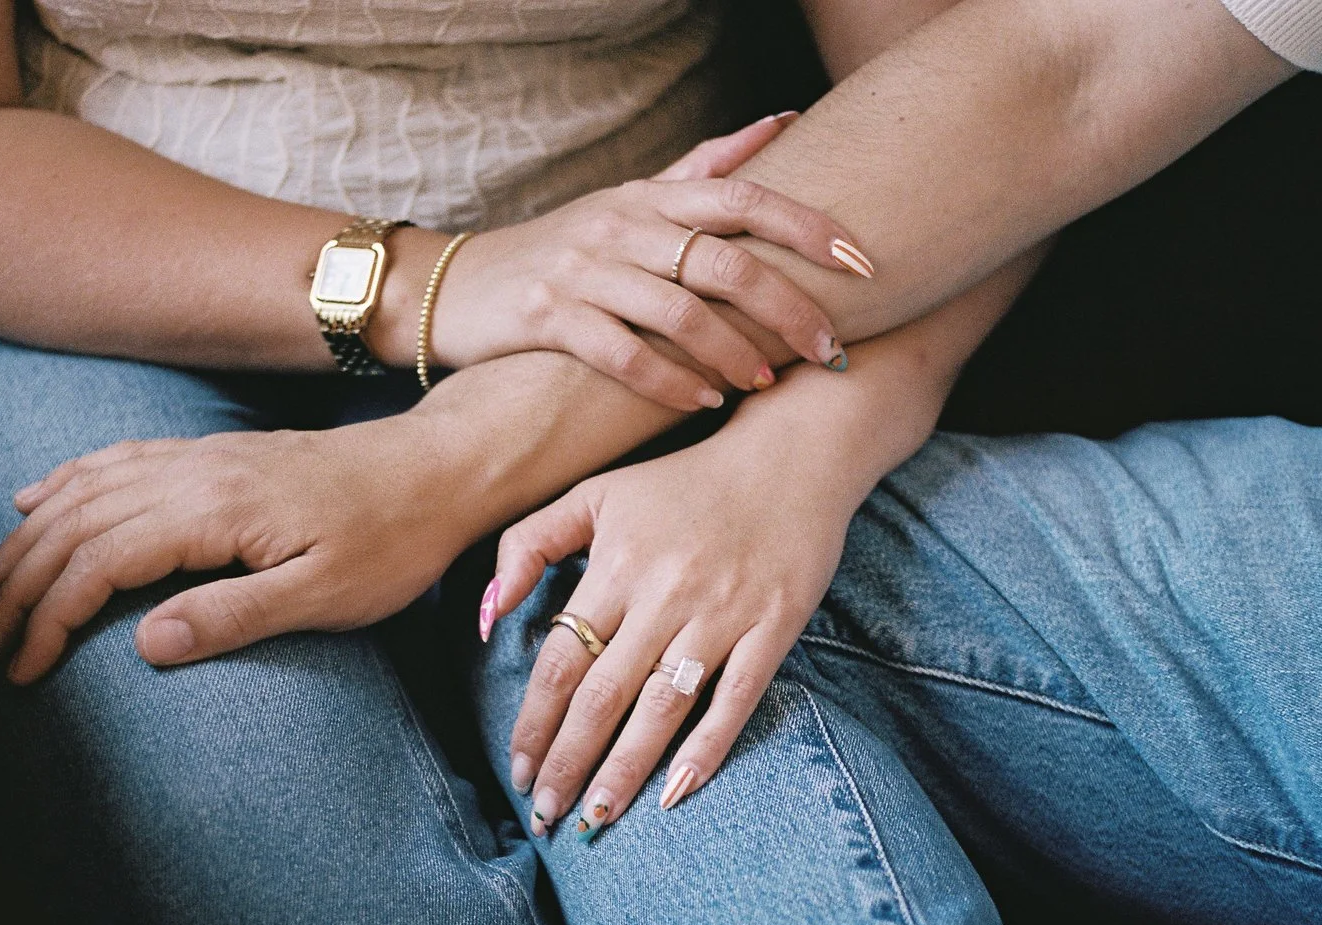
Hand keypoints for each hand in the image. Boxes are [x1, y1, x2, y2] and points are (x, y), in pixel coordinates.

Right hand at [0, 415, 470, 683]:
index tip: (20, 670)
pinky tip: (33, 500)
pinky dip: (62, 483)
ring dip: (26, 541)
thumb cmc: (393, 542)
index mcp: (214, 511)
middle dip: (17, 588)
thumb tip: (145, 642)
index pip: (98, 562)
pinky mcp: (214, 457)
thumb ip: (236, 616)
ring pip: (83, 491)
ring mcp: (200, 459)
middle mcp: (193, 474)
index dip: (46, 617)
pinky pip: (115, 462)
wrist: (437, 470)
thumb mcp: (327, 596)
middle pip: (73, 525)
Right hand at [431, 113, 872, 412]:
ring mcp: (582, 270)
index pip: (742, 197)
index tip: (863, 261)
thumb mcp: (631, 199)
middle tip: (829, 345)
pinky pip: (621, 352)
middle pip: (721, 260)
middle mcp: (620, 225)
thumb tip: (782, 124)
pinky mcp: (547, 317)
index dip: (806, 226)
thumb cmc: (562, 248)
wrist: (458, 287)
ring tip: (767, 381)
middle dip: (786, 305)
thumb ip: (705, 168)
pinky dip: (669, 381)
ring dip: (733, 352)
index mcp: (649, 196)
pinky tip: (703, 403)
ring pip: (676, 311)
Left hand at [485, 398, 861, 838]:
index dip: (535, 724)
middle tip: (548, 815)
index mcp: (616, 566)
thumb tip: (487, 615)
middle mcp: (665, 594)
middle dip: (570, 763)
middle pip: (604, 696)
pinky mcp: (775, 625)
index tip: (518, 771)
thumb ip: (530, 543)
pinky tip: (678, 791)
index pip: (561, 662)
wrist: (790, 455)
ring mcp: (722, 613)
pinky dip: (708, 747)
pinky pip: (737, 697)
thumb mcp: (597, 493)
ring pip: (662, 707)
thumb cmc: (684, 483)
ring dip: (625, 770)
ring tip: (598, 816)